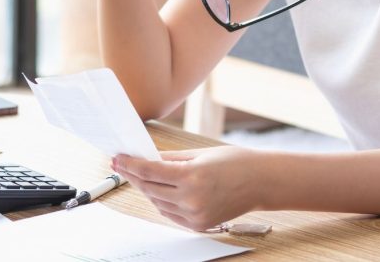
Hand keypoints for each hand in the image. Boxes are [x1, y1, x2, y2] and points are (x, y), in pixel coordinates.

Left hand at [112, 146, 261, 230]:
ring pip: (157, 203)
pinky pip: (170, 214)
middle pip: (149, 188)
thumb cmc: (234, 162)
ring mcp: (195, 215)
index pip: (149, 171)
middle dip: (133, 176)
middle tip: (122, 165)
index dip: (130, 164)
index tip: (119, 158)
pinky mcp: (199, 225)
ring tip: (139, 176)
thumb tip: (147, 157)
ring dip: (146, 189)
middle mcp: (191, 199)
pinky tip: (156, 191)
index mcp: (191, 176)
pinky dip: (161, 202)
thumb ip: (170, 158)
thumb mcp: (199, 154)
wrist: (260, 182)